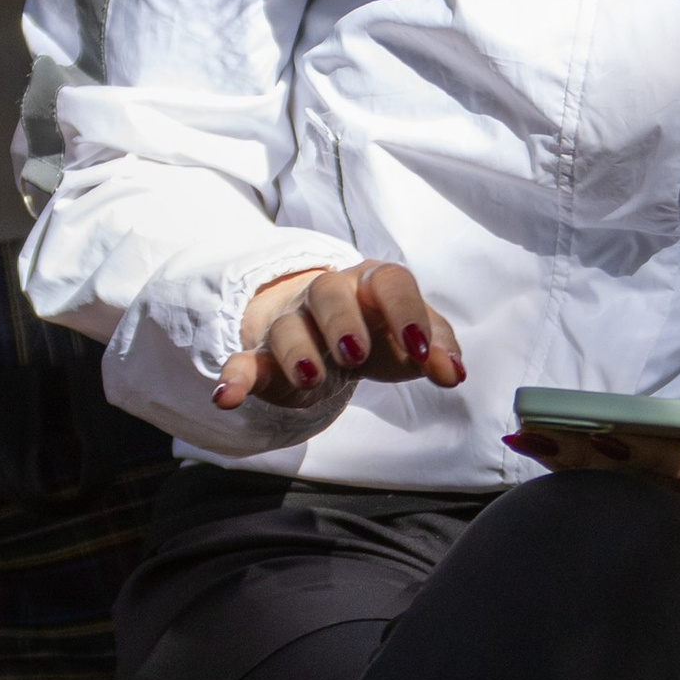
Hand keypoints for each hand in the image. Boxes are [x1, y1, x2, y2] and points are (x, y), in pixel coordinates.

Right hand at [211, 259, 464, 409]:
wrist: (330, 331)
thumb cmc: (381, 330)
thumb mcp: (415, 338)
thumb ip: (438, 351)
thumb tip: (453, 373)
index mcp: (372, 284)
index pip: (389, 281)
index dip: (405, 312)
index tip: (420, 350)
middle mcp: (329, 296)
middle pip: (328, 292)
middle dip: (341, 321)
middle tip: (356, 354)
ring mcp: (294, 324)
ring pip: (288, 328)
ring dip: (297, 352)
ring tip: (312, 379)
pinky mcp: (266, 358)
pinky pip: (245, 362)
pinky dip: (234, 378)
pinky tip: (226, 397)